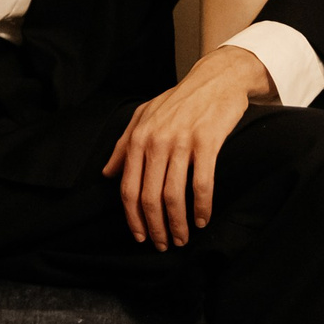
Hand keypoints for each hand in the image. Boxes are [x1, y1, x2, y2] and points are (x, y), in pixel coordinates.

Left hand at [102, 44, 275, 249]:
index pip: (128, 188)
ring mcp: (182, 142)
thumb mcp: (144, 116)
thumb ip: (122, 145)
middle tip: (164, 244)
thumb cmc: (179, 100)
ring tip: (183, 238)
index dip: (133, 218)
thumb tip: (107, 173)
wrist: (216, 78)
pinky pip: (202, 184)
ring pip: (174, 196)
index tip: (140, 237)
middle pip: (150, 198)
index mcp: (138, 137)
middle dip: (156, 228)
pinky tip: (202, 219)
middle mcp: (156, 141)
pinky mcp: (207, 143)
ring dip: (178, 224)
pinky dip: (201, 207)